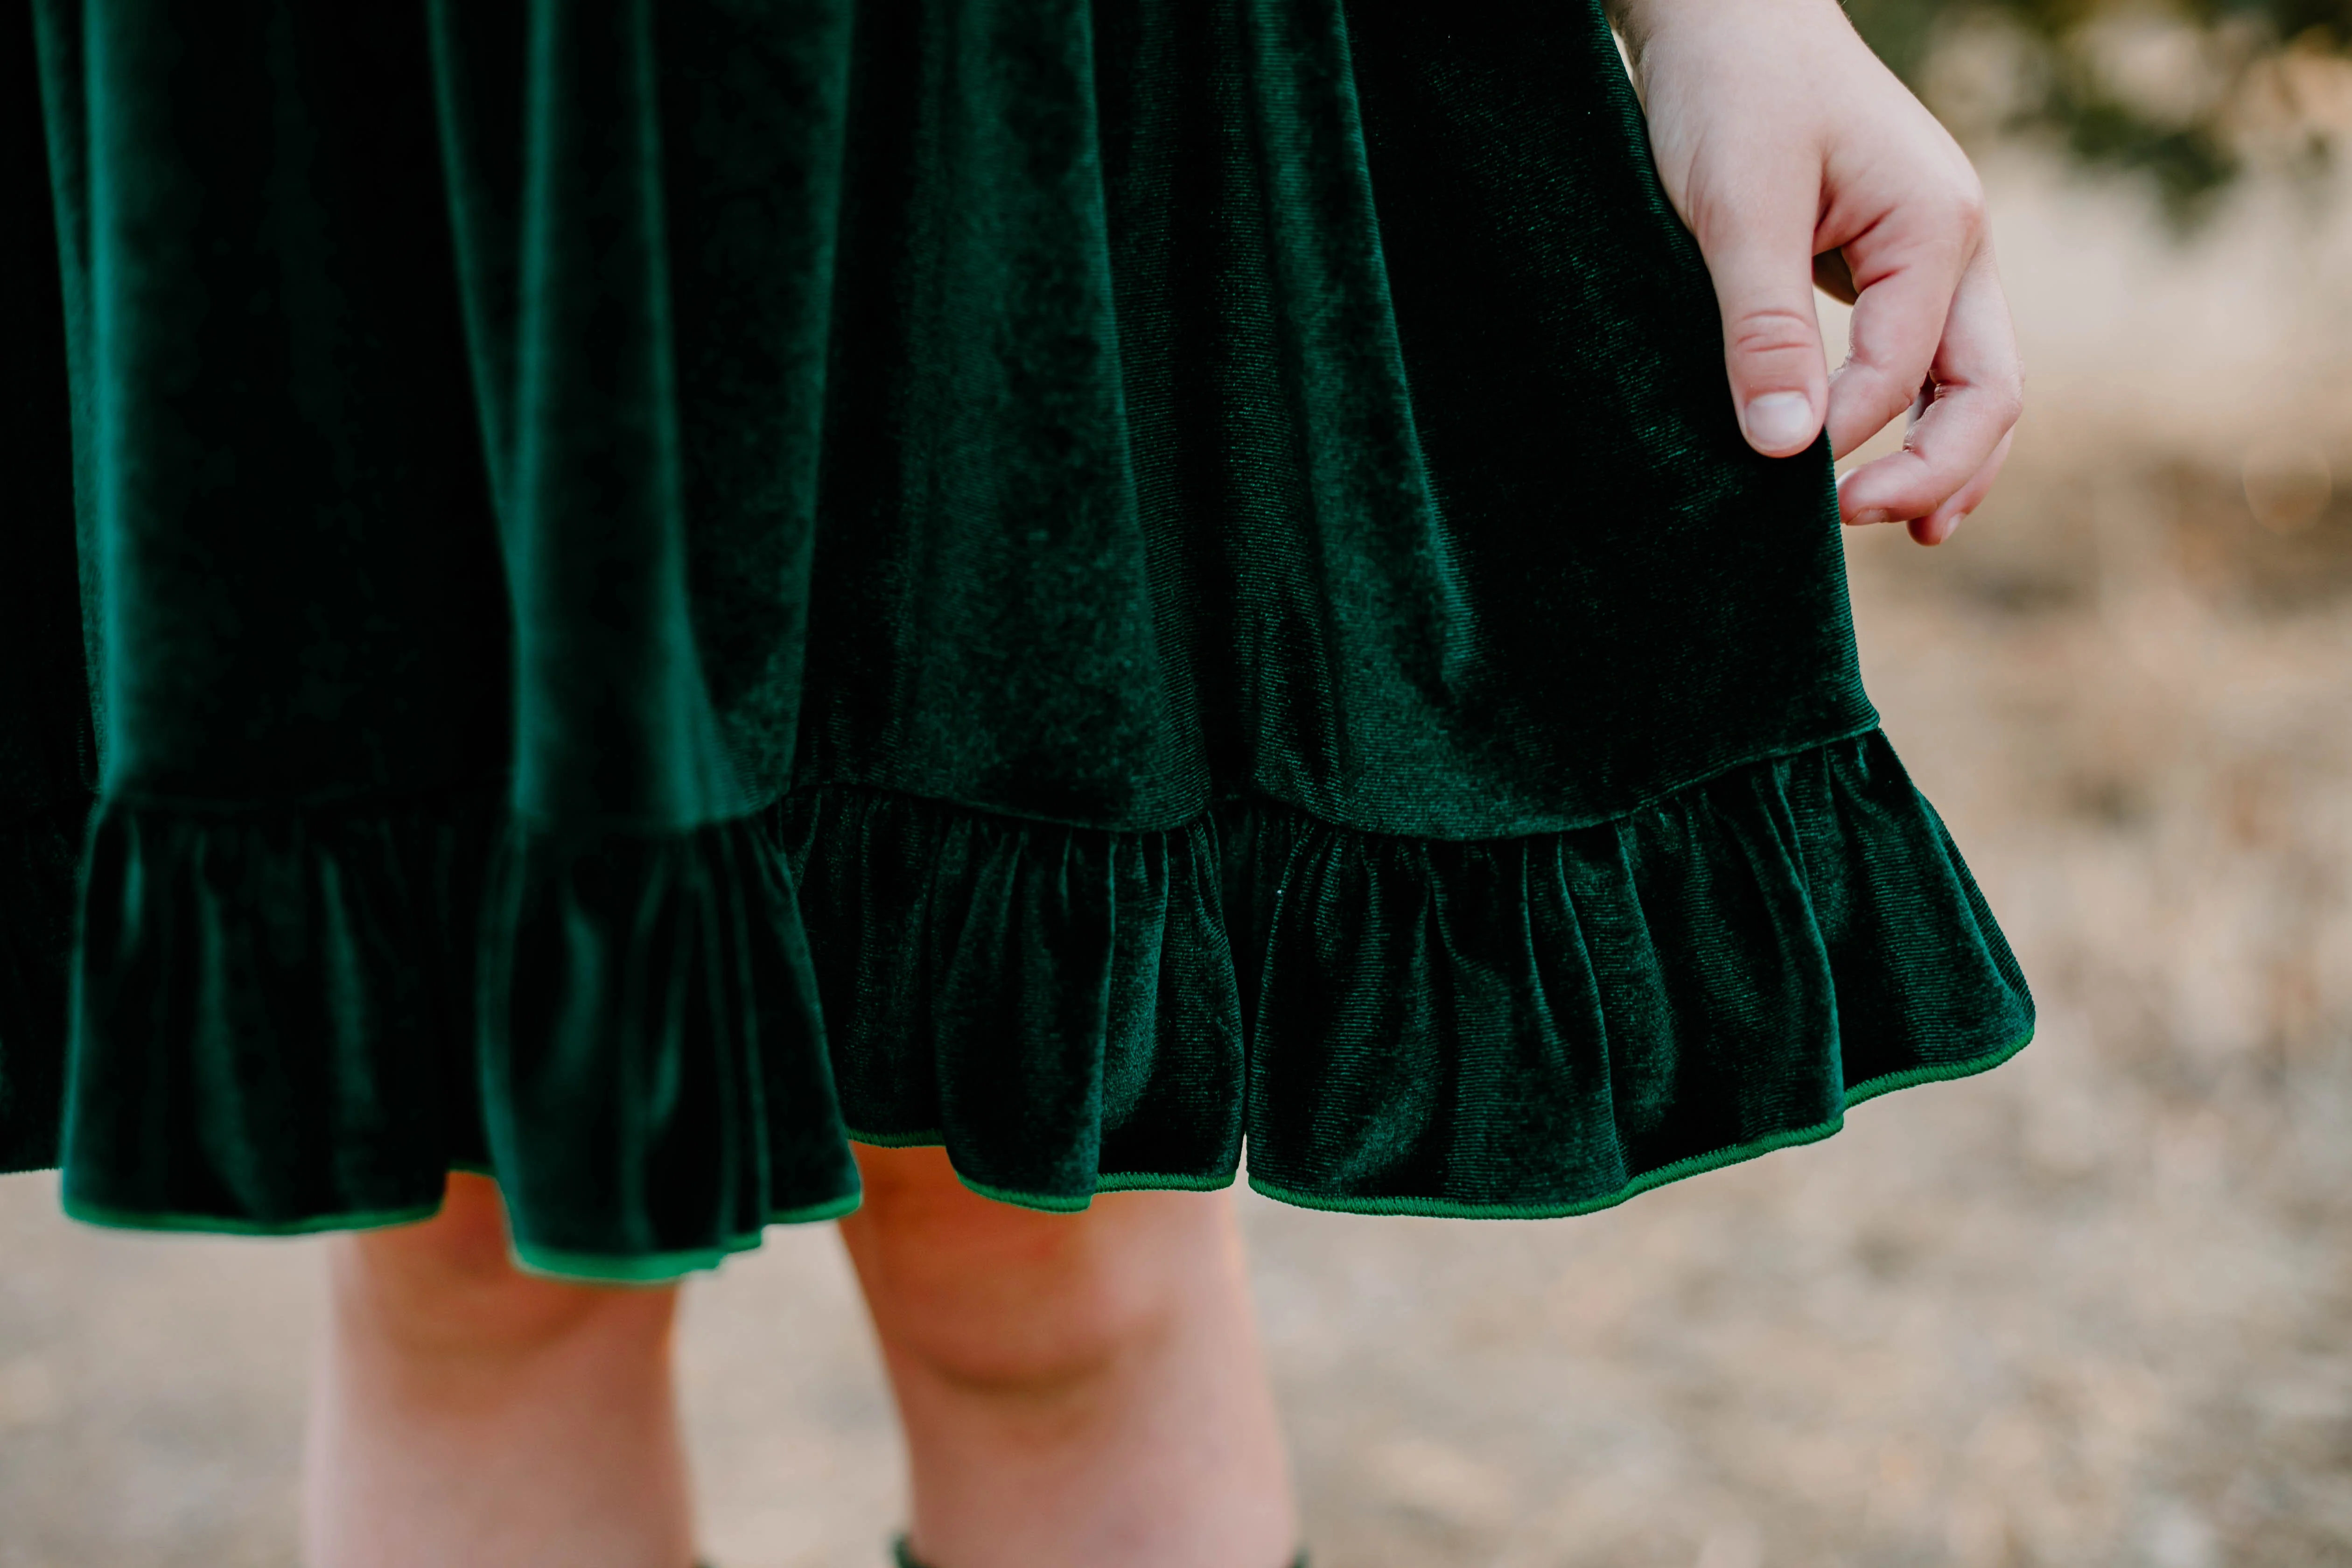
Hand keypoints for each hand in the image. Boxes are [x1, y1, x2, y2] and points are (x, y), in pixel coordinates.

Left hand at [1611, 0, 2022, 544]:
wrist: (1725, 16)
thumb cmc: (1730, 93)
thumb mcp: (1736, 210)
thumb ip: (1763, 328)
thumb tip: (1786, 449)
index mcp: (1935, 227)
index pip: (1906, 373)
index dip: (1845, 439)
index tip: (1777, 481)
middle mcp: (1955, 246)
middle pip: (1988, 390)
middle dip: (1936, 471)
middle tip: (1859, 524)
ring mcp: (1932, 258)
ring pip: (1971, 383)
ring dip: (1943, 460)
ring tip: (1900, 527)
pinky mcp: (1888, 268)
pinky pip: (1925, 361)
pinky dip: (1913, 420)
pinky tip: (1876, 469)